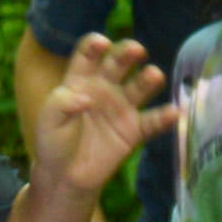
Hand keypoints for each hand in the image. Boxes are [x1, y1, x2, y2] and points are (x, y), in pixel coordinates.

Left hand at [31, 32, 173, 196]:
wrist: (64, 177)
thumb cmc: (53, 143)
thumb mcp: (48, 121)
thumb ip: (61, 104)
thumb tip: (85, 98)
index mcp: (80, 80)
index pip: (88, 54)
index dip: (95, 45)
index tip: (101, 43)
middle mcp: (105, 88)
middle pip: (119, 63)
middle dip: (128, 53)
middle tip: (136, 51)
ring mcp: (122, 107)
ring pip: (140, 86)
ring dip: (149, 78)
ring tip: (153, 75)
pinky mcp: (134, 130)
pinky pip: (152, 121)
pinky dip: (164, 117)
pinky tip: (173, 112)